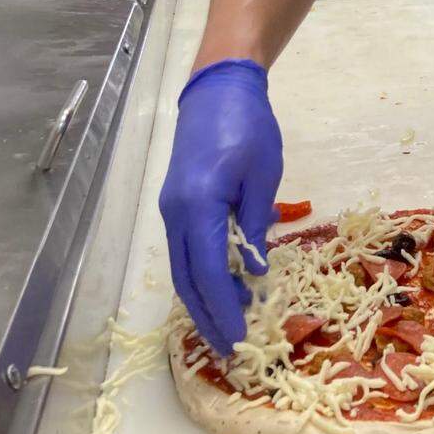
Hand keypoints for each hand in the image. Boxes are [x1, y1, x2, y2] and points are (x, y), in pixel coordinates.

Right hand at [159, 59, 282, 354]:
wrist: (219, 88)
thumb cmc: (248, 126)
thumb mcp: (263, 174)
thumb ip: (255, 224)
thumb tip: (253, 272)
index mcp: (198, 206)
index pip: (208, 272)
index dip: (223, 309)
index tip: (239, 338)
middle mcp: (175, 213)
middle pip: (187, 278)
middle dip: (207, 315)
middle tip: (231, 346)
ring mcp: (170, 208)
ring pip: (182, 267)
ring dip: (202, 297)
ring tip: (230, 320)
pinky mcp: (176, 202)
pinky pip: (185, 249)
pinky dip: (200, 272)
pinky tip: (223, 283)